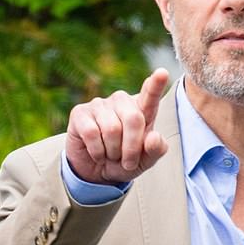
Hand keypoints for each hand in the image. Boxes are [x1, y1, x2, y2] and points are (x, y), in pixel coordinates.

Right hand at [66, 68, 169, 184]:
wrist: (96, 172)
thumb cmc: (125, 161)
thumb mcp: (145, 161)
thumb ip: (156, 150)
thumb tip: (153, 137)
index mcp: (142, 109)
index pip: (150, 95)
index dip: (156, 85)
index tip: (162, 72)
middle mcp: (122, 101)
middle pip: (134, 119)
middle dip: (132, 148)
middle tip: (128, 163)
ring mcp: (100, 104)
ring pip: (112, 129)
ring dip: (113, 152)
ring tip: (111, 155)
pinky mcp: (80, 112)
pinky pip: (92, 133)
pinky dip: (97, 151)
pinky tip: (97, 154)